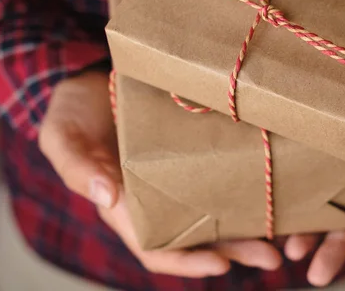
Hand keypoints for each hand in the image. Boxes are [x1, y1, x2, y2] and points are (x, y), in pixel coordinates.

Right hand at [39, 70, 281, 276]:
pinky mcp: (189, 155)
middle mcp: (153, 199)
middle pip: (195, 237)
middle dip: (233, 251)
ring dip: (245, 230)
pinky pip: (217, 179)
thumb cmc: (74, 110)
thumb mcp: (63, 136)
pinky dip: (242, 192)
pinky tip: (269, 193)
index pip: (154, 246)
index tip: (223, 265)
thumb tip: (108, 197)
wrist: (92, 78)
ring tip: (281, 238)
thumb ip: (78, 168)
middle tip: (271, 259)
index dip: (187, 261)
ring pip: (213, 213)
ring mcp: (173, 179)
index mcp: (122, 204)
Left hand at [284, 47, 344, 286]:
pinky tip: (273, 218)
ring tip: (289, 255)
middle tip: (315, 275)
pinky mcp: (309, 144)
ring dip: (311, 235)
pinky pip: (300, 177)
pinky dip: (291, 201)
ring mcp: (336, 157)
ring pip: (326, 206)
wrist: (344, 33)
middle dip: (339, 248)